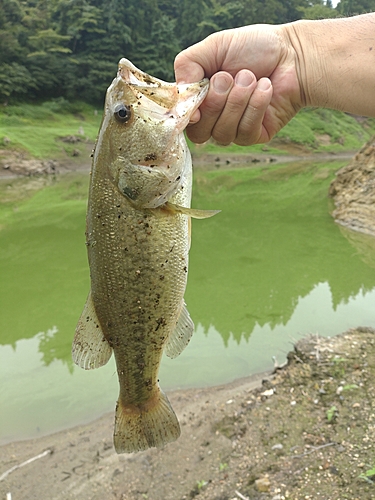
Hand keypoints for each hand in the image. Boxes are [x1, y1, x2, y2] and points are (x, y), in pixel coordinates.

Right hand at [174, 25, 301, 145]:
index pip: (183, 121)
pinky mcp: (255, 137)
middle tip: (230, 76)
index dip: (188, 116)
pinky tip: (265, 88)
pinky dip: (256, 107)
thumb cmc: (253, 48)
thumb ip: (187, 66)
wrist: (292, 54)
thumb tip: (181, 99)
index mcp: (199, 100)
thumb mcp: (212, 47)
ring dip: (238, 101)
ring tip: (251, 78)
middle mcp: (214, 119)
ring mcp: (234, 131)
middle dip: (216, 102)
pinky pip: (245, 133)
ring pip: (223, 133)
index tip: (196, 104)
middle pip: (200, 133)